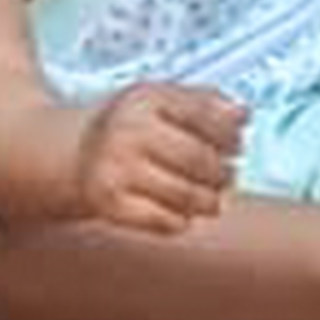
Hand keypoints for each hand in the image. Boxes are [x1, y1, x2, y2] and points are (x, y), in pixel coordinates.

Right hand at [64, 81, 244, 235]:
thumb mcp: (160, 99)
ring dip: (209, 202)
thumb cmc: (128, 125)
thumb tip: (244, 112)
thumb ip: (203, 101)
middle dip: (223, 172)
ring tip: (212, 199)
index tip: (238, 145)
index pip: (204, 115)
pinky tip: (182, 213)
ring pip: (185, 195)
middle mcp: (128, 132)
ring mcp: (117, 169)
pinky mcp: (110, 204)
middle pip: (198, 158)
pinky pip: (162, 221)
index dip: (230, 134)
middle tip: (230, 176)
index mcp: (145, 99)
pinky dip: (181, 221)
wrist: (75, 154)